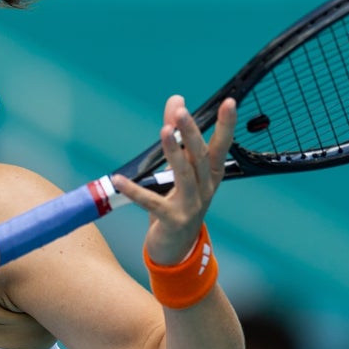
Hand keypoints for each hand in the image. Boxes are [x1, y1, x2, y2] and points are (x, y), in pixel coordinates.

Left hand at [111, 95, 236, 264]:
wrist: (177, 248)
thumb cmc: (178, 201)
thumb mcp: (180, 168)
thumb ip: (176, 133)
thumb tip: (176, 100)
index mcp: (210, 174)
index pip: (222, 145)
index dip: (226, 124)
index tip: (229, 102)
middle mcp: (206, 189)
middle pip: (201, 156)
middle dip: (192, 132)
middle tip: (181, 112)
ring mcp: (192, 206)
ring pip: (184, 175)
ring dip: (174, 152)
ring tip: (164, 130)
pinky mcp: (173, 221)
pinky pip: (152, 202)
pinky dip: (135, 191)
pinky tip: (119, 180)